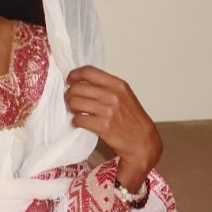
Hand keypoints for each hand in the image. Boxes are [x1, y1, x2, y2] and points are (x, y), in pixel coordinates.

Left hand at [65, 66, 162, 194]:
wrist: (142, 140)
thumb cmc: (132, 119)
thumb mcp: (124, 95)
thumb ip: (105, 86)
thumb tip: (81, 81)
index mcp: (117, 84)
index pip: (88, 72)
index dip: (74, 75)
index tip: (70, 80)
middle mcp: (113, 95)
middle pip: (77, 88)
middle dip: (70, 94)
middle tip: (72, 100)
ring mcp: (108, 111)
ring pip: (75, 102)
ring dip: (72, 108)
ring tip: (77, 111)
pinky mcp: (102, 126)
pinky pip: (78, 119)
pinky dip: (76, 121)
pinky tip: (81, 122)